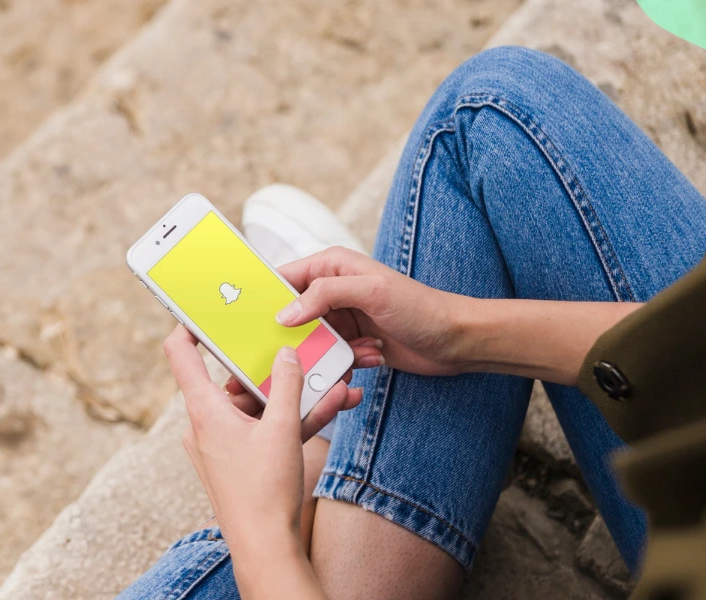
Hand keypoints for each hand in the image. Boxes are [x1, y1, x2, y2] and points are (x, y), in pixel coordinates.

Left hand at [164, 326, 357, 547]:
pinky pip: (266, 427)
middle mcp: (207, 424)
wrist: (266, 546)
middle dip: (273, 364)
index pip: (181, 353)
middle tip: (297, 342)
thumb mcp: (283, 429)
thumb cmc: (264, 492)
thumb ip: (287, 385)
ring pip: (259, 404)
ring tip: (334, 379)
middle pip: (234, 378)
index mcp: (204, 410)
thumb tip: (286, 354)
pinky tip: (332, 404)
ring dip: (295, 393)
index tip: (208, 305)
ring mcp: (224, 442)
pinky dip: (294, 417)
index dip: (190, 324)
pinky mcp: (241, 458)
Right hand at [276, 247, 470, 376]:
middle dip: (293, 338)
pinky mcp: (352, 344)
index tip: (248, 323)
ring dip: (326, 355)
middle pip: (292, 317)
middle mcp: (333, 291)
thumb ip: (325, 295)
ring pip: (311, 343)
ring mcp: (342, 319)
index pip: (285, 279)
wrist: (457, 341)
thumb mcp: (372, 292)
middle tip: (292, 354)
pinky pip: (331, 359)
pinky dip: (346, 364)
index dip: (265, 299)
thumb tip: (285, 313)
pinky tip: (373, 356)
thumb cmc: (421, 307)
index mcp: (332, 266)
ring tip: (355, 351)